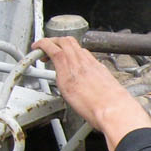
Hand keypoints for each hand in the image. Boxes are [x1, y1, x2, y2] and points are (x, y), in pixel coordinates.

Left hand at [33, 37, 150, 150]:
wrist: (114, 109)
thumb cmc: (114, 106)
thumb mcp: (108, 91)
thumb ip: (98, 86)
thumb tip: (94, 91)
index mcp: (97, 68)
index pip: (81, 52)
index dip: (70, 51)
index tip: (64, 56)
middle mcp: (86, 64)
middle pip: (70, 41)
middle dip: (56, 41)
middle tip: (48, 48)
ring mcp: (76, 67)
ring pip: (61, 42)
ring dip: (48, 42)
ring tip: (40, 49)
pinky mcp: (65, 75)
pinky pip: (53, 53)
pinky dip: (43, 47)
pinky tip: (37, 50)